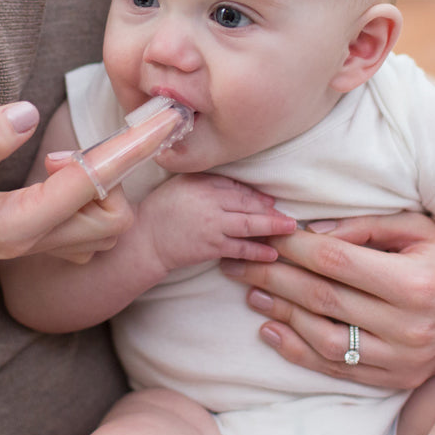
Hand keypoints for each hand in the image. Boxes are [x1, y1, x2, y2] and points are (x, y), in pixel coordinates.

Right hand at [0, 102, 132, 280]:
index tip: (167, 118)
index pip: (94, 182)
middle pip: (113, 216)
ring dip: (102, 185)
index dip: (134, 146)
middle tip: (81, 138)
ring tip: (63, 154)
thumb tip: (29, 114)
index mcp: (18, 225)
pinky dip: (88, 196)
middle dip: (119, 173)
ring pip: (99, 224)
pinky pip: (78, 224)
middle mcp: (31, 241)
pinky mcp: (18, 235)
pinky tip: (60, 170)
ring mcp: (26, 243)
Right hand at [136, 174, 292, 273]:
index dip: (256, 195)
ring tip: (289, 229)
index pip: (236, 188)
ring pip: (248, 225)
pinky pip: (239, 248)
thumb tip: (235, 186)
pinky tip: (271, 253)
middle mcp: (210, 203)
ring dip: (271, 227)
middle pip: (247, 204)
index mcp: (202, 184)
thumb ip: (206, 181)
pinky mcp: (210, 247)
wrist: (144, 238)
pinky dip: (257, 251)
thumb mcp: (181, 185)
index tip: (271, 200)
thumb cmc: (160, 209)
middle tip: (289, 216)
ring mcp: (211, 226)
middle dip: (270, 210)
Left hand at [220, 212, 434, 388]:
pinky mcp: (397, 380)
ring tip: (249, 291)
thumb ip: (363, 229)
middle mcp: (409, 328)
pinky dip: (298, 352)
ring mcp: (403, 360)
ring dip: (279, 314)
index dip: (292, 247)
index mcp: (415, 284)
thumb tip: (309, 234)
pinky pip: (338, 370)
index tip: (261, 233)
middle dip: (271, 276)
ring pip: (324, 340)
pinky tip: (270, 330)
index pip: (335, 263)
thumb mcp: (417, 228)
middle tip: (234, 260)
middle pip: (322, 299)